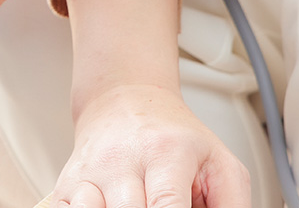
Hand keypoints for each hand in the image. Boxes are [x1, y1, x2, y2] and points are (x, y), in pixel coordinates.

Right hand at [46, 84, 249, 207]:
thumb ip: (233, 203)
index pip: (165, 205)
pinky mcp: (64, 184)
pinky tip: (100, 206)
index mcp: (165, 153)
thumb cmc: (176, 137)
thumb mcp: (221, 163)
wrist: (126, 101)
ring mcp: (88, 172)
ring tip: (133, 204)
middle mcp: (121, 160)